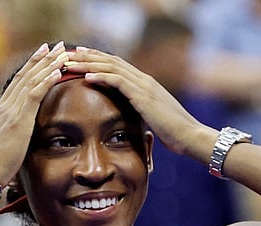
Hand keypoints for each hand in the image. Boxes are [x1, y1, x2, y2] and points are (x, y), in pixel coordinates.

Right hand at [0, 42, 69, 183]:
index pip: (17, 82)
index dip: (31, 66)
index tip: (42, 54)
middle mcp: (4, 106)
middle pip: (25, 75)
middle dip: (42, 59)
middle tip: (57, 46)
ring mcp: (11, 111)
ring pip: (31, 80)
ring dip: (48, 65)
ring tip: (63, 52)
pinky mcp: (19, 120)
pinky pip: (34, 94)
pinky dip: (46, 81)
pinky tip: (58, 71)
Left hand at [65, 47, 215, 160]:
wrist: (191, 136)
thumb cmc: (175, 133)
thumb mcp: (153, 119)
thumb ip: (141, 113)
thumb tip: (130, 119)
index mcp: (146, 84)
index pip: (118, 66)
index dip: (98, 60)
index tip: (81, 57)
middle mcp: (144, 80)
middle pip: (112, 61)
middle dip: (89, 56)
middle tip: (69, 54)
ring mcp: (144, 86)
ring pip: (112, 67)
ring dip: (89, 64)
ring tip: (71, 63)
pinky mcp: (144, 97)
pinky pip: (118, 81)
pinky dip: (102, 76)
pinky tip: (87, 76)